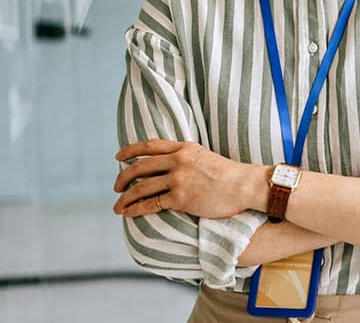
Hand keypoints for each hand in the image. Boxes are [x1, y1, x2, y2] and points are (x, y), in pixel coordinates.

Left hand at [112, 139, 260, 218]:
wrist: (243, 185)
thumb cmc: (227, 174)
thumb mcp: (204, 156)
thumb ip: (185, 157)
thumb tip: (167, 164)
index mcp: (183, 148)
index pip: (149, 146)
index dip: (130, 150)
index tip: (118, 157)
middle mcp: (178, 160)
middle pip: (139, 167)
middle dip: (122, 177)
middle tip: (115, 186)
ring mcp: (178, 179)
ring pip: (141, 187)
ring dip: (125, 197)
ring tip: (117, 206)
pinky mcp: (180, 198)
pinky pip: (151, 204)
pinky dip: (136, 209)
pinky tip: (129, 213)